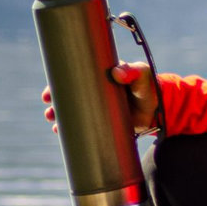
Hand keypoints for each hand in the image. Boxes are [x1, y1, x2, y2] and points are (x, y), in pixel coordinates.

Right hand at [42, 61, 159, 134]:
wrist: (158, 111)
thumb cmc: (149, 89)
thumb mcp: (142, 77)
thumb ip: (134, 72)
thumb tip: (117, 72)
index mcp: (98, 76)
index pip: (72, 78)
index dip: (57, 85)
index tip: (47, 94)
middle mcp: (93, 91)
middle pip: (68, 96)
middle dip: (54, 105)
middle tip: (49, 113)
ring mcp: (96, 108)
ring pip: (72, 112)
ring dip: (59, 118)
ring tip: (54, 125)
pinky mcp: (101, 123)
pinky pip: (82, 126)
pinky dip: (71, 130)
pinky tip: (61, 134)